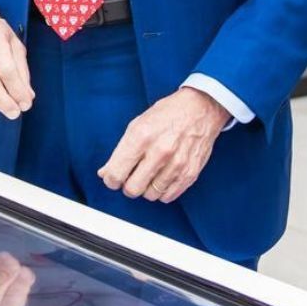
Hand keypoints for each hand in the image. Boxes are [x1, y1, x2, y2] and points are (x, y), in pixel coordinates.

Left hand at [98, 86, 224, 204]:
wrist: (201, 109)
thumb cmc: (167, 115)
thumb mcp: (137, 125)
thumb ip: (120, 151)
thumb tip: (105, 173)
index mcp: (141, 136)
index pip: (116, 173)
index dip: (111, 180)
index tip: (113, 177)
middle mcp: (159, 152)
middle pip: (132, 189)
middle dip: (127, 186)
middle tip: (131, 177)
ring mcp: (177, 164)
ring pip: (150, 195)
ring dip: (146, 188)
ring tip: (149, 174)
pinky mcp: (190, 173)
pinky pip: (168, 197)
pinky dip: (161, 191)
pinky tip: (161, 178)